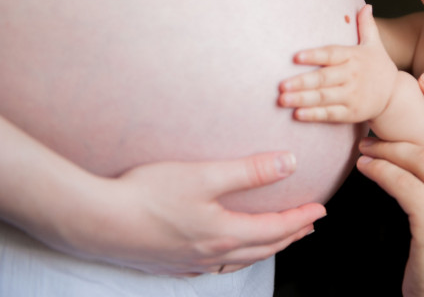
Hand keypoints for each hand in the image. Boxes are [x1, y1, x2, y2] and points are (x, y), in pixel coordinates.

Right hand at [3, 134, 323, 275]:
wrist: (96, 221)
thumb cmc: (148, 194)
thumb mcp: (205, 175)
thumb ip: (250, 170)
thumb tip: (290, 163)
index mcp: (225, 233)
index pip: (276, 228)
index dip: (301, 217)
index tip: (321, 209)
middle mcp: (212, 253)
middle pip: (263, 247)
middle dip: (290, 235)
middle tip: (308, 225)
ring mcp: (190, 262)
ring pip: (241, 259)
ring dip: (266, 248)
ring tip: (277, 239)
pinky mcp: (171, 263)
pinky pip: (216, 265)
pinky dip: (236, 257)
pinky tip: (228, 253)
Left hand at [278, 4, 397, 122]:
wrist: (395, 96)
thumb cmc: (378, 67)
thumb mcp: (375, 45)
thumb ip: (367, 26)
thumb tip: (366, 6)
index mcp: (353, 57)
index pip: (331, 54)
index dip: (314, 55)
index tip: (295, 57)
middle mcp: (352, 76)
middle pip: (324, 78)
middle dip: (302, 82)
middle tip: (281, 85)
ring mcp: (352, 96)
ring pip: (324, 97)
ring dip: (302, 99)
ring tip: (282, 100)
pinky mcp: (351, 113)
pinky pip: (330, 114)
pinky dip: (314, 115)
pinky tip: (297, 114)